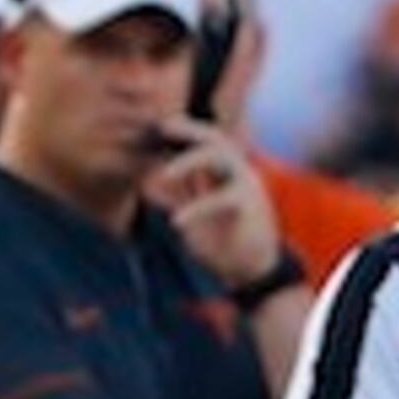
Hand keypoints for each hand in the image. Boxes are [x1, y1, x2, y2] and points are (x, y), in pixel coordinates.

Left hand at [145, 120, 285, 300]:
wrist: (251, 272)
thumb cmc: (222, 243)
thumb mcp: (192, 215)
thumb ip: (178, 197)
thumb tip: (146, 182)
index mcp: (225, 173)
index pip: (205, 141)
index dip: (183, 130)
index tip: (155, 125)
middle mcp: (239, 173)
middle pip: (216, 138)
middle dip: (189, 129)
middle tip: (162, 127)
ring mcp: (247, 185)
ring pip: (220, 156)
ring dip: (189, 162)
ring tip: (163, 176)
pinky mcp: (251, 205)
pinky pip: (222, 198)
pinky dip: (196, 209)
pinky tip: (176, 223)